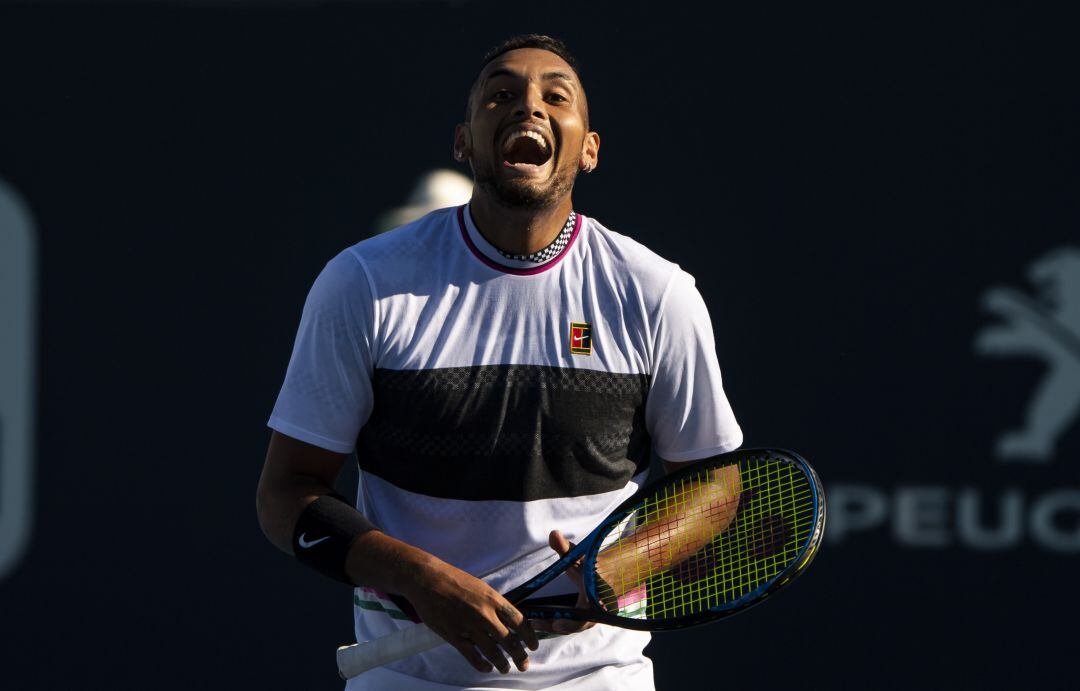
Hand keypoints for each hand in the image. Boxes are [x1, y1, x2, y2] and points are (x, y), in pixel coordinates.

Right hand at [400, 558, 538, 673]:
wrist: (428, 580)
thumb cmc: (455, 580)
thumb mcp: (481, 587)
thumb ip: (494, 604)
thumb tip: (507, 620)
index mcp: (494, 599)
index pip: (519, 622)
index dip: (530, 637)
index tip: (533, 646)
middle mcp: (485, 615)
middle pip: (510, 641)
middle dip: (520, 656)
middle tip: (524, 664)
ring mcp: (469, 627)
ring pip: (493, 652)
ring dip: (502, 663)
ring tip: (506, 668)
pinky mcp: (454, 636)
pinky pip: (472, 656)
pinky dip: (482, 665)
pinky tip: (487, 668)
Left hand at [530, 530, 596, 634]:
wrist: (603, 572)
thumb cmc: (589, 563)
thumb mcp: (577, 555)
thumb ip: (564, 546)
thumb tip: (553, 533)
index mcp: (596, 601)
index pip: (584, 618)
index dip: (570, 623)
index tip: (556, 624)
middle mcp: (594, 613)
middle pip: (573, 626)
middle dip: (554, 626)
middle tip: (534, 624)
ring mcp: (588, 618)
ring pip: (570, 627)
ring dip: (551, 627)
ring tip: (532, 624)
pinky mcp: (582, 619)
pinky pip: (569, 624)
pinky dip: (555, 624)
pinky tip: (538, 622)